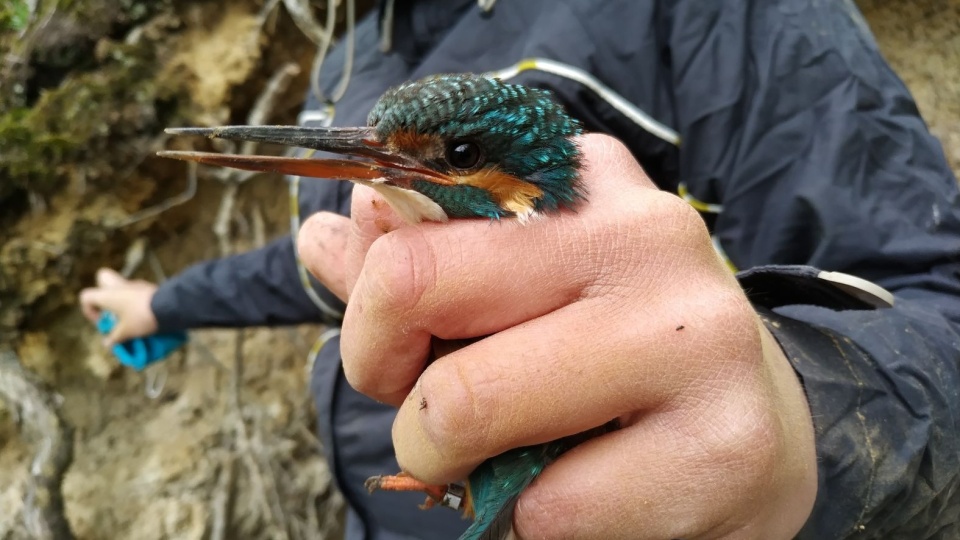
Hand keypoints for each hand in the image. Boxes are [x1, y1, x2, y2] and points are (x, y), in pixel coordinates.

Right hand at [79, 268, 158, 346]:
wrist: (170, 306)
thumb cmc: (141, 317)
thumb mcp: (127, 331)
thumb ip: (115, 337)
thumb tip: (107, 344)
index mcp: (107, 295)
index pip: (86, 296)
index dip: (88, 310)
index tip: (101, 322)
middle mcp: (119, 286)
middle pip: (103, 278)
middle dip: (103, 292)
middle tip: (111, 309)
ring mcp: (135, 284)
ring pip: (122, 286)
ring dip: (122, 300)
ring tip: (129, 317)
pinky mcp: (149, 287)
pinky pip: (136, 292)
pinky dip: (136, 301)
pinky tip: (143, 314)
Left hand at [298, 134, 817, 538]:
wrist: (770, 431)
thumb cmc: (621, 357)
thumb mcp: (523, 294)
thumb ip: (422, 266)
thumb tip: (329, 238)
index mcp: (584, 187)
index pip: (408, 230)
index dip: (372, 316)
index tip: (400, 358)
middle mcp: (645, 237)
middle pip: (414, 288)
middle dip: (397, 389)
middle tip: (440, 428)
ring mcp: (695, 339)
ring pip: (466, 407)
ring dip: (459, 465)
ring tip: (521, 463)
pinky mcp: (724, 449)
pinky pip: (547, 510)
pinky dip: (535, 523)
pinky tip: (590, 497)